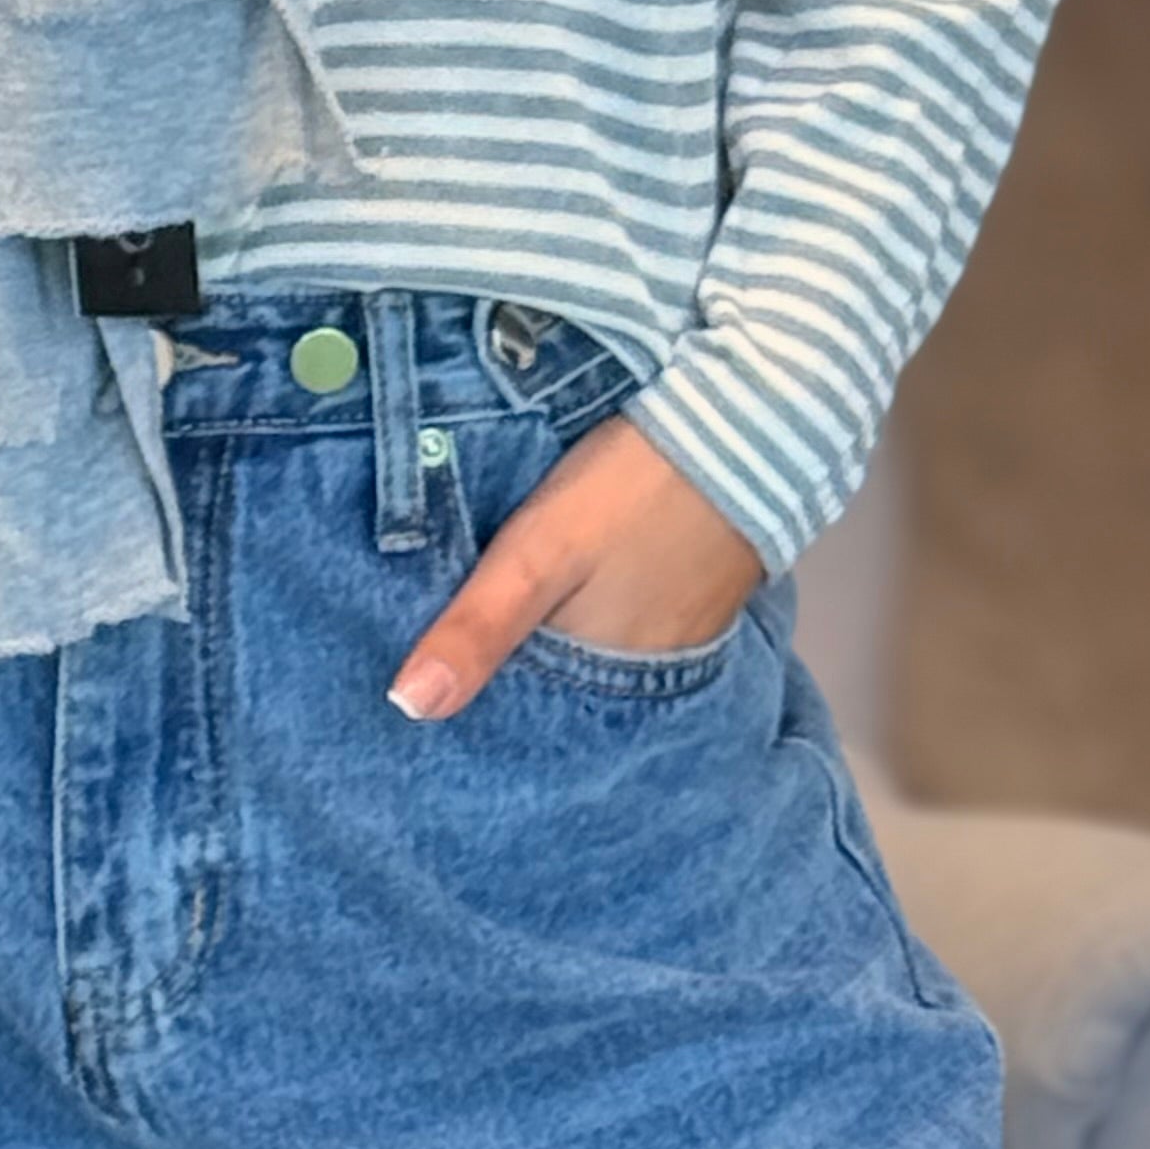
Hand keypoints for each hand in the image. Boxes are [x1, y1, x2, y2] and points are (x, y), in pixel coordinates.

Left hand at [387, 414, 762, 717]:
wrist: (740, 431)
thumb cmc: (628, 496)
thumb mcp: (538, 554)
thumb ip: (480, 627)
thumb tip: (408, 707)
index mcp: (604, 682)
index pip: (527, 717)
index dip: (477, 700)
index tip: (415, 692)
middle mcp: (645, 678)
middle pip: (560, 685)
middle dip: (508, 674)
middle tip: (431, 649)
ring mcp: (678, 639)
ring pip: (592, 655)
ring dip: (548, 642)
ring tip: (477, 621)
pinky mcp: (695, 598)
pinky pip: (625, 625)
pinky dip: (587, 615)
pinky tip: (556, 594)